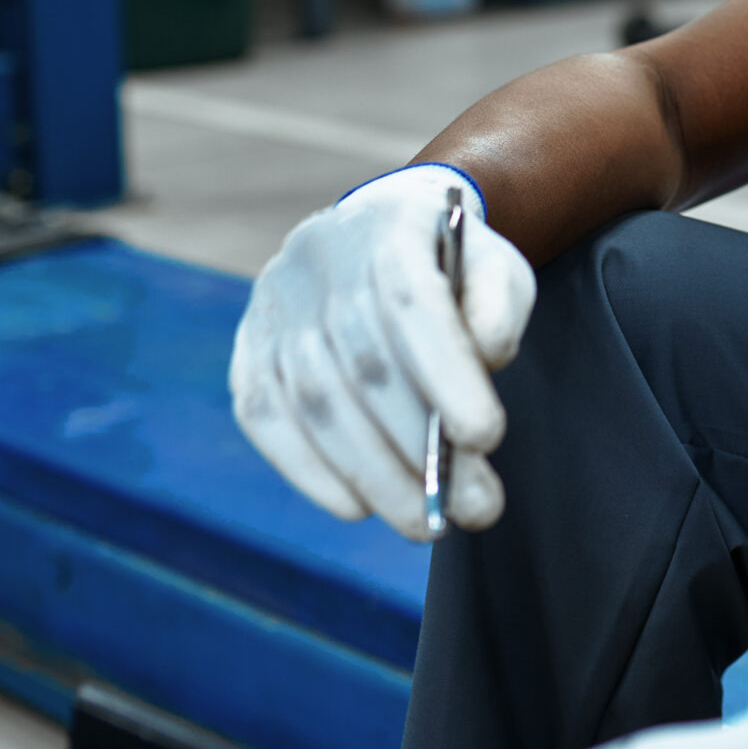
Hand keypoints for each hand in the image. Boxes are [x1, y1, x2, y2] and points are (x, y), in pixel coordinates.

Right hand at [230, 163, 535, 536]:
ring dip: (374, 474)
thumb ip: (499, 308)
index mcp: (387, 226)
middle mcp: (318, 258)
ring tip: (428, 522)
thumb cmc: (453, 267)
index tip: (487, 438)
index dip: (446, 373)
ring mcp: (273, 304)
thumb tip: (487, 355)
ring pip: (315, 399)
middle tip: (476, 508)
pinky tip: (358, 507)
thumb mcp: (497, 270)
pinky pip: (265, 415)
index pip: (410, 301)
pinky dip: (309, 471)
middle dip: (420, 447)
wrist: (381, 232)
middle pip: (362, 363)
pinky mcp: (248, 347)